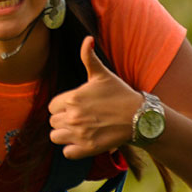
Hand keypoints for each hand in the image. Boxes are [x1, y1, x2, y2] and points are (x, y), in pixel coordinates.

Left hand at [48, 36, 141, 158]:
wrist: (139, 117)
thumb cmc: (120, 93)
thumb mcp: (102, 74)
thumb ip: (88, 57)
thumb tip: (87, 39)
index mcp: (72, 98)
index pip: (52, 107)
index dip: (61, 107)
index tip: (74, 107)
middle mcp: (73, 116)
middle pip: (52, 122)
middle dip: (62, 120)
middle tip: (79, 118)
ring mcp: (79, 134)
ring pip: (55, 137)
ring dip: (64, 135)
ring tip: (78, 130)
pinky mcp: (87, 148)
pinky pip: (67, 153)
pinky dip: (72, 149)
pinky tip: (82, 141)